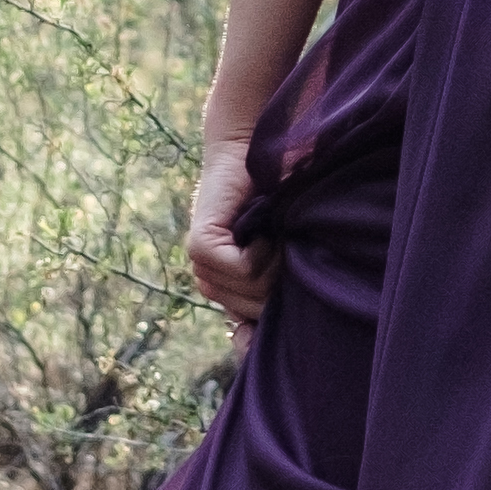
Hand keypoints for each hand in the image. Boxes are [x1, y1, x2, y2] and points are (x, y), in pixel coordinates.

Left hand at [186, 135, 274, 324]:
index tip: (288, 287)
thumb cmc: (278, 200)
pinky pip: (244, 269)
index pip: (245, 337)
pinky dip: (263, 250)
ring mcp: (202, 268)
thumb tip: (275, 336)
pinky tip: (261, 228)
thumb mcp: (284, 254)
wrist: (251, 152)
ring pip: (254, 292)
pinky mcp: (201, 247)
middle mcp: (211, 284)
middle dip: (281, 285)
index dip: (268, 328)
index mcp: (229, 291)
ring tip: (273, 234)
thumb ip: (279, 289)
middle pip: (259, 313)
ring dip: (275, 264)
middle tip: (283, 248)